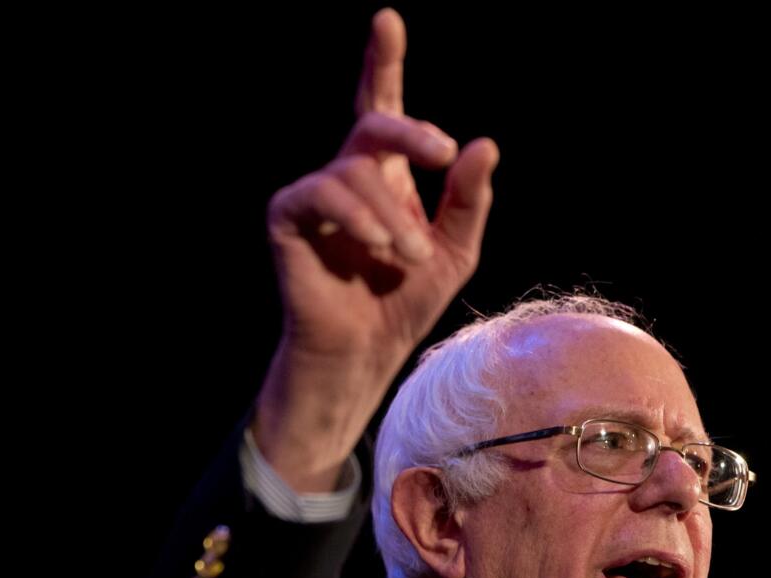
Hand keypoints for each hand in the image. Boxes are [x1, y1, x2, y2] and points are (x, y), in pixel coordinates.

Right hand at [254, 9, 498, 490]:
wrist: (366, 352)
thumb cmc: (405, 301)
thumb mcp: (455, 250)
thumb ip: (468, 199)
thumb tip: (482, 144)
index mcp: (388, 177)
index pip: (385, 108)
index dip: (384, 63)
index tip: (387, 19)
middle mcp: (349, 176)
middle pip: (375, 122)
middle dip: (410, 130)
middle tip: (440, 152)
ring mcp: (315, 195)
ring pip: (355, 170)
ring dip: (393, 215)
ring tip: (409, 255)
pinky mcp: (288, 217)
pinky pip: (321, 195)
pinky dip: (356, 218)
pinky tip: (376, 247)